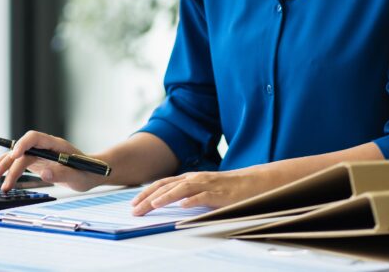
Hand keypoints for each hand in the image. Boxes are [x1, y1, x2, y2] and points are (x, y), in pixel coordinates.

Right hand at [0, 130, 107, 191]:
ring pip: (19, 155)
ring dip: (6, 164)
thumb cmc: (88, 173)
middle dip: (10, 162)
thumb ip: (62, 174)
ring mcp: (41, 153)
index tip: (14, 155)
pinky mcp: (38, 161)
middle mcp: (46, 147)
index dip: (23, 144)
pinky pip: (20, 161)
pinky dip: (9, 165)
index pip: (35, 138)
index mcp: (56, 145)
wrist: (91, 173)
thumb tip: (44, 173)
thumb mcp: (78, 176)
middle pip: (23, 150)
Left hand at [130, 165, 272, 215]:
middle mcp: (196, 178)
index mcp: (190, 178)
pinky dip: (192, 200)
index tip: (134, 204)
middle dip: (149, 197)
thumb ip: (188, 194)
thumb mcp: (203, 190)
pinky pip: (204, 196)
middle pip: (168, 186)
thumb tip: (170, 203)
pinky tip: (182, 206)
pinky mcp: (220, 193)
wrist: (253, 183)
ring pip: (182, 188)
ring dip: (166, 197)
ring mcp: (207, 184)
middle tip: (136, 210)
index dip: (147, 193)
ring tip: (153, 205)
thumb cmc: (227, 189)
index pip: (163, 184)